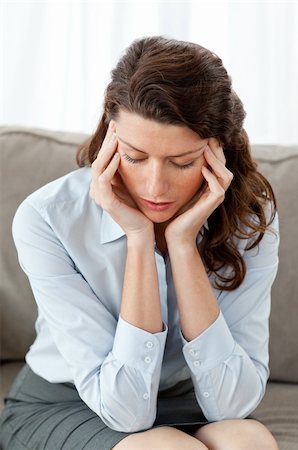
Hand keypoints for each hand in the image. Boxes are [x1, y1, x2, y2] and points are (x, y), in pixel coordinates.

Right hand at [89, 122, 153, 238]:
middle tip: (115, 123)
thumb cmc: (140, 208)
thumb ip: (127, 170)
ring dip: (108, 150)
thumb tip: (132, 150)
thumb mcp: (132, 184)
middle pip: (98, 158)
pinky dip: (110, 167)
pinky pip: (104, 180)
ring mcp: (99, 195)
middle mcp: (97, 188)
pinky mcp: (106, 201)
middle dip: (107, 140)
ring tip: (116, 135)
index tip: (118, 125)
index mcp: (102, 184)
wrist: (143, 230)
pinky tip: (119, 155)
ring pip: (99, 166)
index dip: (108, 141)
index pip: (102, 157)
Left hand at [165, 138, 232, 244]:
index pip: (217, 162)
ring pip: (226, 175)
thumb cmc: (173, 211)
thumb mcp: (177, 187)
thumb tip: (169, 153)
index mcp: (209, 184)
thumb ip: (179, 173)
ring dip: (216, 161)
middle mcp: (215, 190)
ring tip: (205, 149)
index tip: (201, 134)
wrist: (174, 234)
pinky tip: (202, 168)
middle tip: (208, 136)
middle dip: (217, 150)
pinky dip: (212, 177)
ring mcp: (214, 199)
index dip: (213, 148)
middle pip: (225, 165)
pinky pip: (219, 188)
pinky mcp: (210, 206)